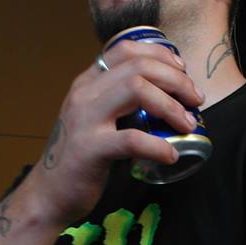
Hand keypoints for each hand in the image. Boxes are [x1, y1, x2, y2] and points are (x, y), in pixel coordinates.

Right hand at [23, 40, 203, 224]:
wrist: (49, 194)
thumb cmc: (80, 158)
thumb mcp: (95, 119)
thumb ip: (118, 104)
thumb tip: (165, 97)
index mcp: (87, 83)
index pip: (125, 49)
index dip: (160, 54)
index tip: (182, 71)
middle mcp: (84, 94)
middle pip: (138, 66)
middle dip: (176, 79)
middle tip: (195, 99)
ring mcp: (85, 120)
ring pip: (136, 89)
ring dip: (171, 105)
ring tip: (187, 124)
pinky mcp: (90, 149)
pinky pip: (132, 140)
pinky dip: (159, 146)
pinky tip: (171, 155)